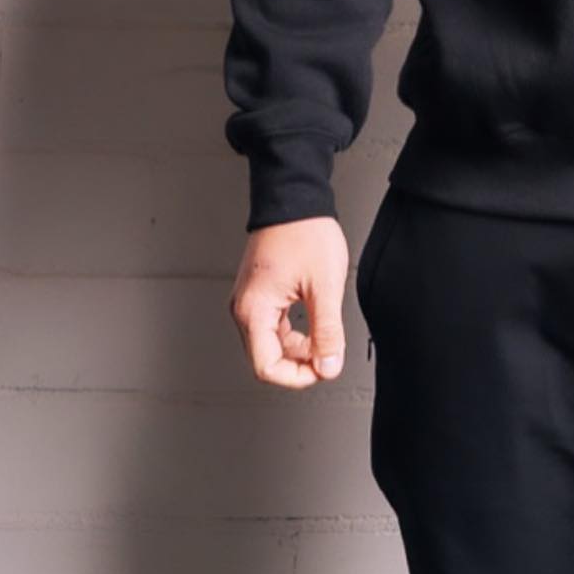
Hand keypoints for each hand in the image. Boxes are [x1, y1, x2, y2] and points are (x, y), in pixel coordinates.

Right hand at [227, 215, 350, 388]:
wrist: (295, 197)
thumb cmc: (305, 231)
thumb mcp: (325, 285)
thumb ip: (327, 330)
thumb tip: (329, 365)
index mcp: (254, 309)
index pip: (267, 367)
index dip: (297, 376)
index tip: (323, 368)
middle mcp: (245, 307)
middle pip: (265, 358)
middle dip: (298, 363)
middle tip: (328, 355)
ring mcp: (249, 299)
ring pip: (269, 343)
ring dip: (297, 349)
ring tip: (324, 338)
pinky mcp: (259, 292)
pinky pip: (272, 326)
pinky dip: (292, 333)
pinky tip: (313, 325)